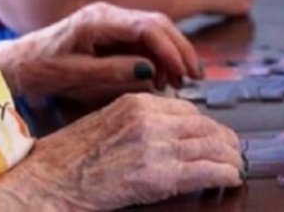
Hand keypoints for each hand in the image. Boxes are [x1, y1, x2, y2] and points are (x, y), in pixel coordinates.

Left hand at [0, 3, 202, 102]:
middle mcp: (108, 14)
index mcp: (98, 20)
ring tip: (180, 82)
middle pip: (157, 23)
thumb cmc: (42, 69)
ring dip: (171, 53)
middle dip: (179, 49)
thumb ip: (113, 72)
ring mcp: (111, 20)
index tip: (183, 73)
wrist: (19, 62)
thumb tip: (150, 71)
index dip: (170, 49)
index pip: (146, 26)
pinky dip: (158, 55)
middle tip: (194, 77)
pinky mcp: (111, 30)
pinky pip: (143, 38)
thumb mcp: (75, 76)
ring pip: (154, 29)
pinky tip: (162, 77)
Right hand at [0, 94, 244, 209]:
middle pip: (204, 126)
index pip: (187, 110)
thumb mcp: (105, 123)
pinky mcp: (158, 175)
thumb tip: (167, 133)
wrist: (47, 181)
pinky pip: (205, 170)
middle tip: (234, 151)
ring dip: (229, 157)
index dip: (206, 126)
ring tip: (236, 165)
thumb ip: (137, 122)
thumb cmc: (68, 158)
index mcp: (136, 102)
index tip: (214, 136)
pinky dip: (224, 173)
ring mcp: (155, 146)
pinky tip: (231, 177)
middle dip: (224, 141)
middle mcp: (149, 118)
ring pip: (211, 146)